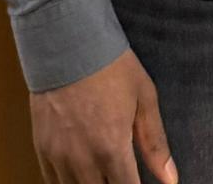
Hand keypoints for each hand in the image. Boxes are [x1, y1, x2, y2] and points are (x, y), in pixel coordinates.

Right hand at [30, 48, 176, 183]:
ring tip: (103, 172)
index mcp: (112, 147)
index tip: (138, 183)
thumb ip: (155, 143)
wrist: (68, 42)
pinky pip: (53, 182)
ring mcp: (59, 156)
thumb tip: (170, 179)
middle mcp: (83, 159)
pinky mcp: (42, 148)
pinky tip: (81, 172)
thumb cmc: (110, 66)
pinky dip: (68, 182)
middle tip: (121, 174)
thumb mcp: (144, 98)